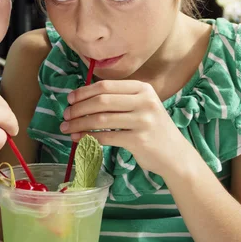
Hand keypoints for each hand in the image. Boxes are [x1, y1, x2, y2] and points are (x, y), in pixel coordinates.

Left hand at [61, 80, 191, 176]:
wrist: (176, 156)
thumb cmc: (152, 129)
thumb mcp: (141, 106)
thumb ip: (118, 99)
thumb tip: (81, 98)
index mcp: (142, 88)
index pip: (105, 86)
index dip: (83, 92)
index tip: (69, 99)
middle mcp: (144, 101)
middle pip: (101, 101)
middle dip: (78, 108)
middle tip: (65, 115)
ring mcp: (143, 120)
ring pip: (101, 119)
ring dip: (79, 123)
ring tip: (66, 128)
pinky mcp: (139, 140)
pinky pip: (106, 136)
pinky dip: (88, 137)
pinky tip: (78, 139)